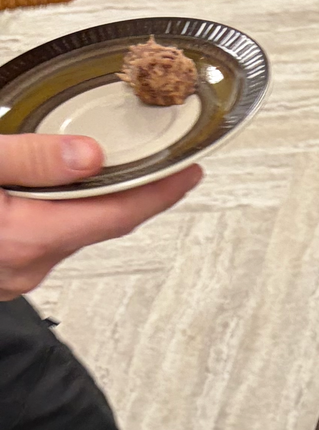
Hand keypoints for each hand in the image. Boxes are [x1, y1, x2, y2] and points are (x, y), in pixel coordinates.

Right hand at [0, 135, 200, 296]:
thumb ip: (30, 159)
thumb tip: (90, 156)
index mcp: (26, 238)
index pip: (118, 215)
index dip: (160, 193)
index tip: (189, 174)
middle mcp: (26, 265)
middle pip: (98, 222)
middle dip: (126, 191)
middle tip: (155, 164)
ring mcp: (13, 273)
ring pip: (67, 229)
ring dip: (83, 199)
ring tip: (95, 168)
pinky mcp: (2, 270)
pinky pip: (42, 237)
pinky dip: (53, 211)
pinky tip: (45, 191)